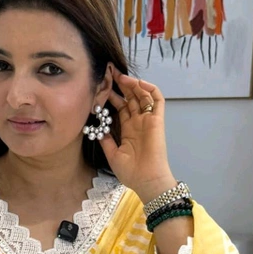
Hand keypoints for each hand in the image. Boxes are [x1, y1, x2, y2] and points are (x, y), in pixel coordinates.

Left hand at [99, 68, 176, 203]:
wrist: (146, 180)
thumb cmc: (131, 172)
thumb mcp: (112, 154)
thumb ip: (105, 139)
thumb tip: (96, 128)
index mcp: (128, 130)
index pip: (120, 107)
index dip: (111, 96)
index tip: (100, 86)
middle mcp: (138, 122)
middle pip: (130, 98)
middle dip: (120, 85)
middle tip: (108, 73)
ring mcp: (148, 120)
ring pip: (142, 95)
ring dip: (132, 84)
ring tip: (119, 75)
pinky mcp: (157, 119)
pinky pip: (157, 100)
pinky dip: (150, 89)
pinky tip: (138, 83)